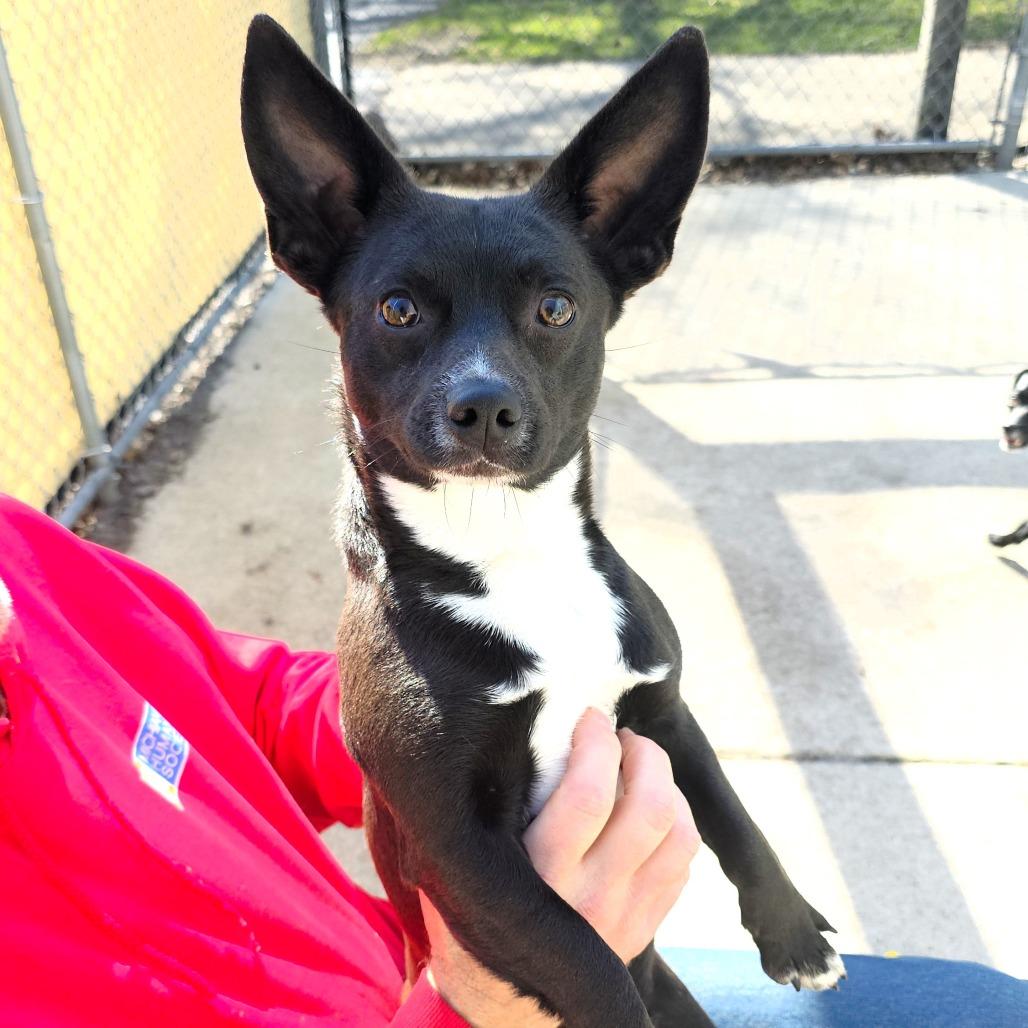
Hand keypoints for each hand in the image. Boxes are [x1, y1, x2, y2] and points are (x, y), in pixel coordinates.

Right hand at [422, 707, 700, 1024]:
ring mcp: (624, 918)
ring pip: (676, 834)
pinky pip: (682, 864)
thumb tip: (493, 740)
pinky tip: (651, 807)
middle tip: (623, 736)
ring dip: (667, 784)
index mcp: (538, 876)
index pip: (586, 795)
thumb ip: (477, 816)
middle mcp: (588, 897)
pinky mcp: (644, 931)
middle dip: (644, 754)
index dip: (596, 743)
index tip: (587, 718)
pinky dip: (677, 822)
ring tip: (642, 765)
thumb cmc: (471, 923)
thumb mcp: (456, 871)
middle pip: (647, 808)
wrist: (500, 1016)